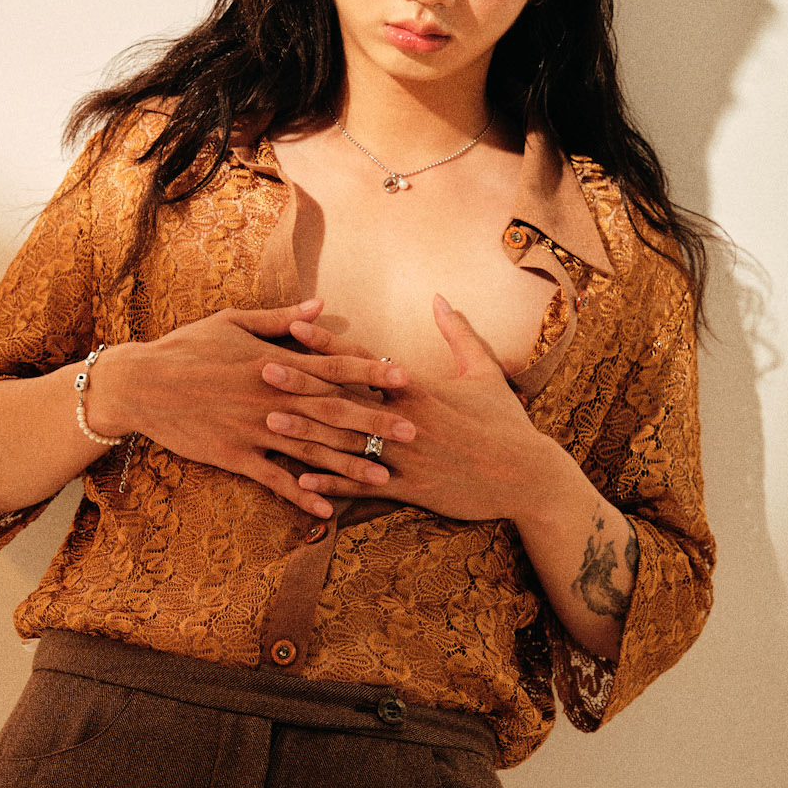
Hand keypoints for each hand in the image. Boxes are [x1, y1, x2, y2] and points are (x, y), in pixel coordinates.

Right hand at [95, 300, 406, 518]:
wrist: (140, 383)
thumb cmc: (186, 347)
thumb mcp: (232, 321)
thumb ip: (280, 319)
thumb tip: (321, 305)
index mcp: (274, 363)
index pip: (333, 367)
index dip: (371, 372)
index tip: (405, 377)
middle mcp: (270, 397)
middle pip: (333, 412)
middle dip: (375, 423)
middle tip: (413, 433)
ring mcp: (252, 429)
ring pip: (310, 450)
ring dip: (349, 465)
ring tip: (383, 478)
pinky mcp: (233, 455)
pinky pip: (273, 479)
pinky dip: (301, 493)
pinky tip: (328, 509)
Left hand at [267, 294, 552, 521]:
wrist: (527, 477)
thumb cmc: (507, 423)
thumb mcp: (485, 373)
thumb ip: (459, 333)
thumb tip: (440, 297)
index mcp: (419, 389)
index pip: (363, 361)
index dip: (327, 344)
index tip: (294, 327)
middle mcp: (406, 420)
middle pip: (344, 398)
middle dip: (301, 384)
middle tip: (260, 370)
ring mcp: (406, 457)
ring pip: (345, 443)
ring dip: (305, 433)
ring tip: (268, 422)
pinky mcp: (411, 490)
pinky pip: (363, 487)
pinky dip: (331, 483)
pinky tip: (299, 480)